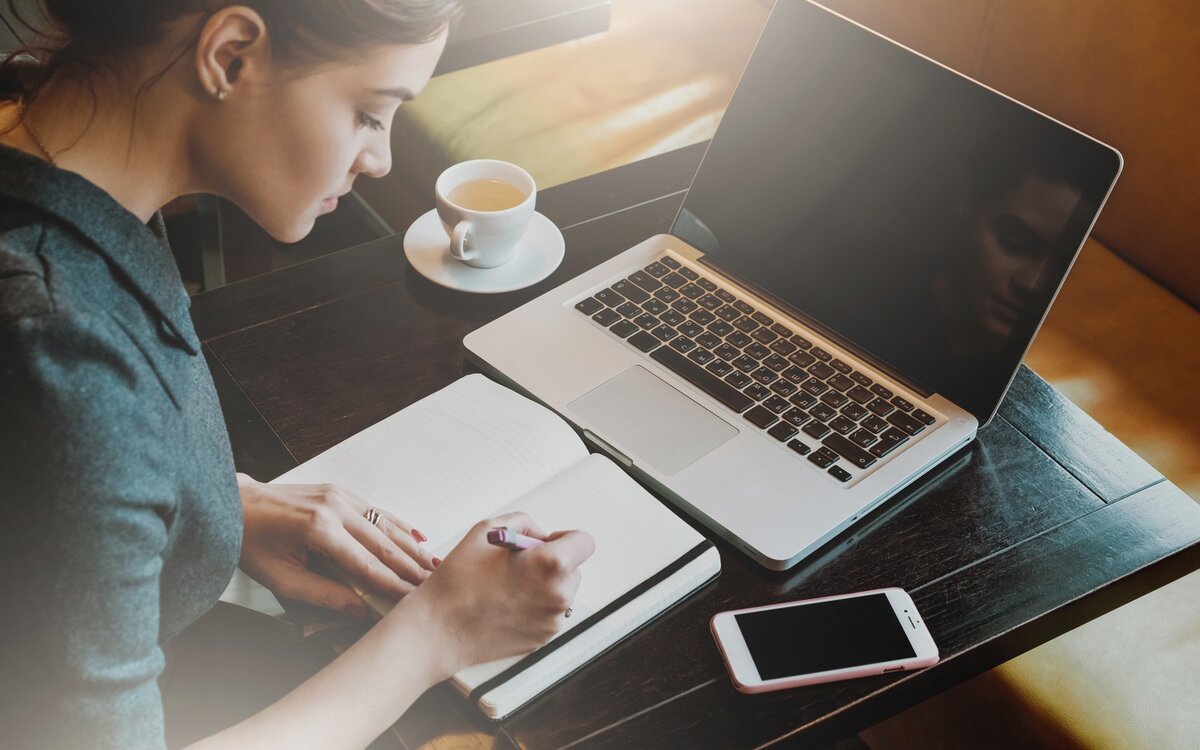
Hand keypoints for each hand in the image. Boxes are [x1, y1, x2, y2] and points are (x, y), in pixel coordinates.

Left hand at [236, 474, 435, 616]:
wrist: (234, 505)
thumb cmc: (252, 543)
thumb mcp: (281, 579)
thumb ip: (322, 594)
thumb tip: (358, 611)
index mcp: (319, 530)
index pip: (367, 564)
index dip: (393, 584)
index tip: (413, 600)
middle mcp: (335, 507)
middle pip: (384, 543)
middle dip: (411, 566)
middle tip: (435, 584)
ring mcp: (340, 495)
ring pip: (386, 525)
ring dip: (411, 546)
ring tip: (434, 565)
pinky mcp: (340, 491)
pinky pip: (377, 511)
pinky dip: (399, 526)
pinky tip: (418, 537)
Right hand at [400, 511, 594, 677]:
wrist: (439, 629)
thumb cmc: (459, 578)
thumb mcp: (487, 530)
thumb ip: (524, 523)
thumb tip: (541, 536)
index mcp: (551, 564)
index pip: (584, 542)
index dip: (564, 538)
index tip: (544, 543)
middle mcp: (560, 594)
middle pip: (574, 568)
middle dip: (552, 562)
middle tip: (518, 565)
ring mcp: (553, 620)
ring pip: (561, 592)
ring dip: (544, 585)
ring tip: (507, 586)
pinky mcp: (543, 639)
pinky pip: (549, 613)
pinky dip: (535, 606)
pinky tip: (505, 605)